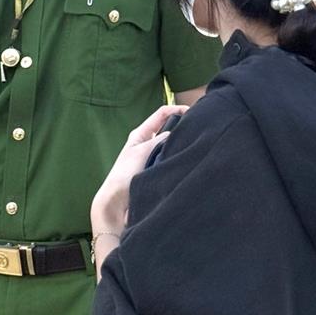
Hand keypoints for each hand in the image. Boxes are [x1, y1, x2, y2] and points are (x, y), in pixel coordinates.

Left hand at [91, 104, 187, 234]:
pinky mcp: (160, 172)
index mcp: (141, 134)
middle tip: (198, 130)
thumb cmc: (124, 175)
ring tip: (195, 146)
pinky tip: (188, 162)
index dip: (177, 109)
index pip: (162, 114)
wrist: (118, 204)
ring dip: (181, 147)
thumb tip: (175, 134)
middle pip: (170, 130)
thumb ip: (159, 140)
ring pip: (173, 147)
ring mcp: (155, 158)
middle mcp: (149, 144)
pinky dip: (180, 161)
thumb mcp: (141, 151)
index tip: (193, 111)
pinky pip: (173, 162)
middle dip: (182, 128)